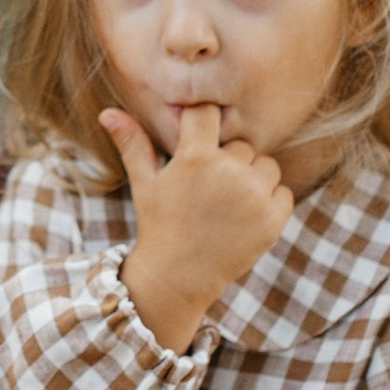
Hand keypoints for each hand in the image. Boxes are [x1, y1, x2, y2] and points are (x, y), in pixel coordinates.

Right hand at [106, 101, 292, 350]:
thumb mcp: (144, 183)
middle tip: (208, 188)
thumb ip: (132, 143)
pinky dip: (270, 202)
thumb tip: (106, 112)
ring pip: (267, 165)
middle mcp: (228, 172)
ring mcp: (254, 197)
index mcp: (195, 158)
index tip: (199, 136)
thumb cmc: (158, 224)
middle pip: (241, 144)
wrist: (178, 277)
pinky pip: (283, 193)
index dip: (204, 120)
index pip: (208, 112)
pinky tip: (244, 217)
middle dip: (228, 161)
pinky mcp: (273, 220)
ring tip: (227, 203)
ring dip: (253, 179)